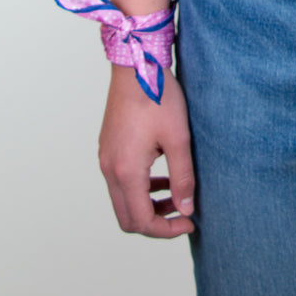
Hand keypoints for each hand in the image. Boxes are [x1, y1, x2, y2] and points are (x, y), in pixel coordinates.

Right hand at [98, 64, 195, 237]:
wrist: (136, 65)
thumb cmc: (158, 97)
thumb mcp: (178, 138)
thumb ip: (182, 177)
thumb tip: (187, 209)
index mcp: (126, 171)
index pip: (141, 221)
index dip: (166, 230)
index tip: (189, 222)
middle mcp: (110, 169)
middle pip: (127, 218)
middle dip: (155, 222)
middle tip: (182, 213)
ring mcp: (106, 159)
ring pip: (122, 201)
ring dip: (147, 205)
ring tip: (176, 194)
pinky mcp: (107, 148)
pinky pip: (119, 182)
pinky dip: (139, 188)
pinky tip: (161, 175)